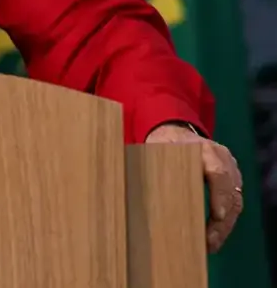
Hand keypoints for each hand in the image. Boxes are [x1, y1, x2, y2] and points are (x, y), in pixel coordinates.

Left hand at [145, 122, 242, 252]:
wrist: (176, 132)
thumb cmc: (163, 144)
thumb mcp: (157, 149)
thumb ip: (156, 166)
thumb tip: (142, 194)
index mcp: (204, 149)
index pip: (217, 172)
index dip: (219, 195)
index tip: (217, 215)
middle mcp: (222, 158)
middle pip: (230, 192)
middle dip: (222, 221)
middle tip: (209, 242)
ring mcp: (230, 170)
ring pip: (235, 201)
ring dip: (224, 227)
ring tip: (211, 245)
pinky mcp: (231, 181)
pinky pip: (233, 203)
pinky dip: (224, 223)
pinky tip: (213, 238)